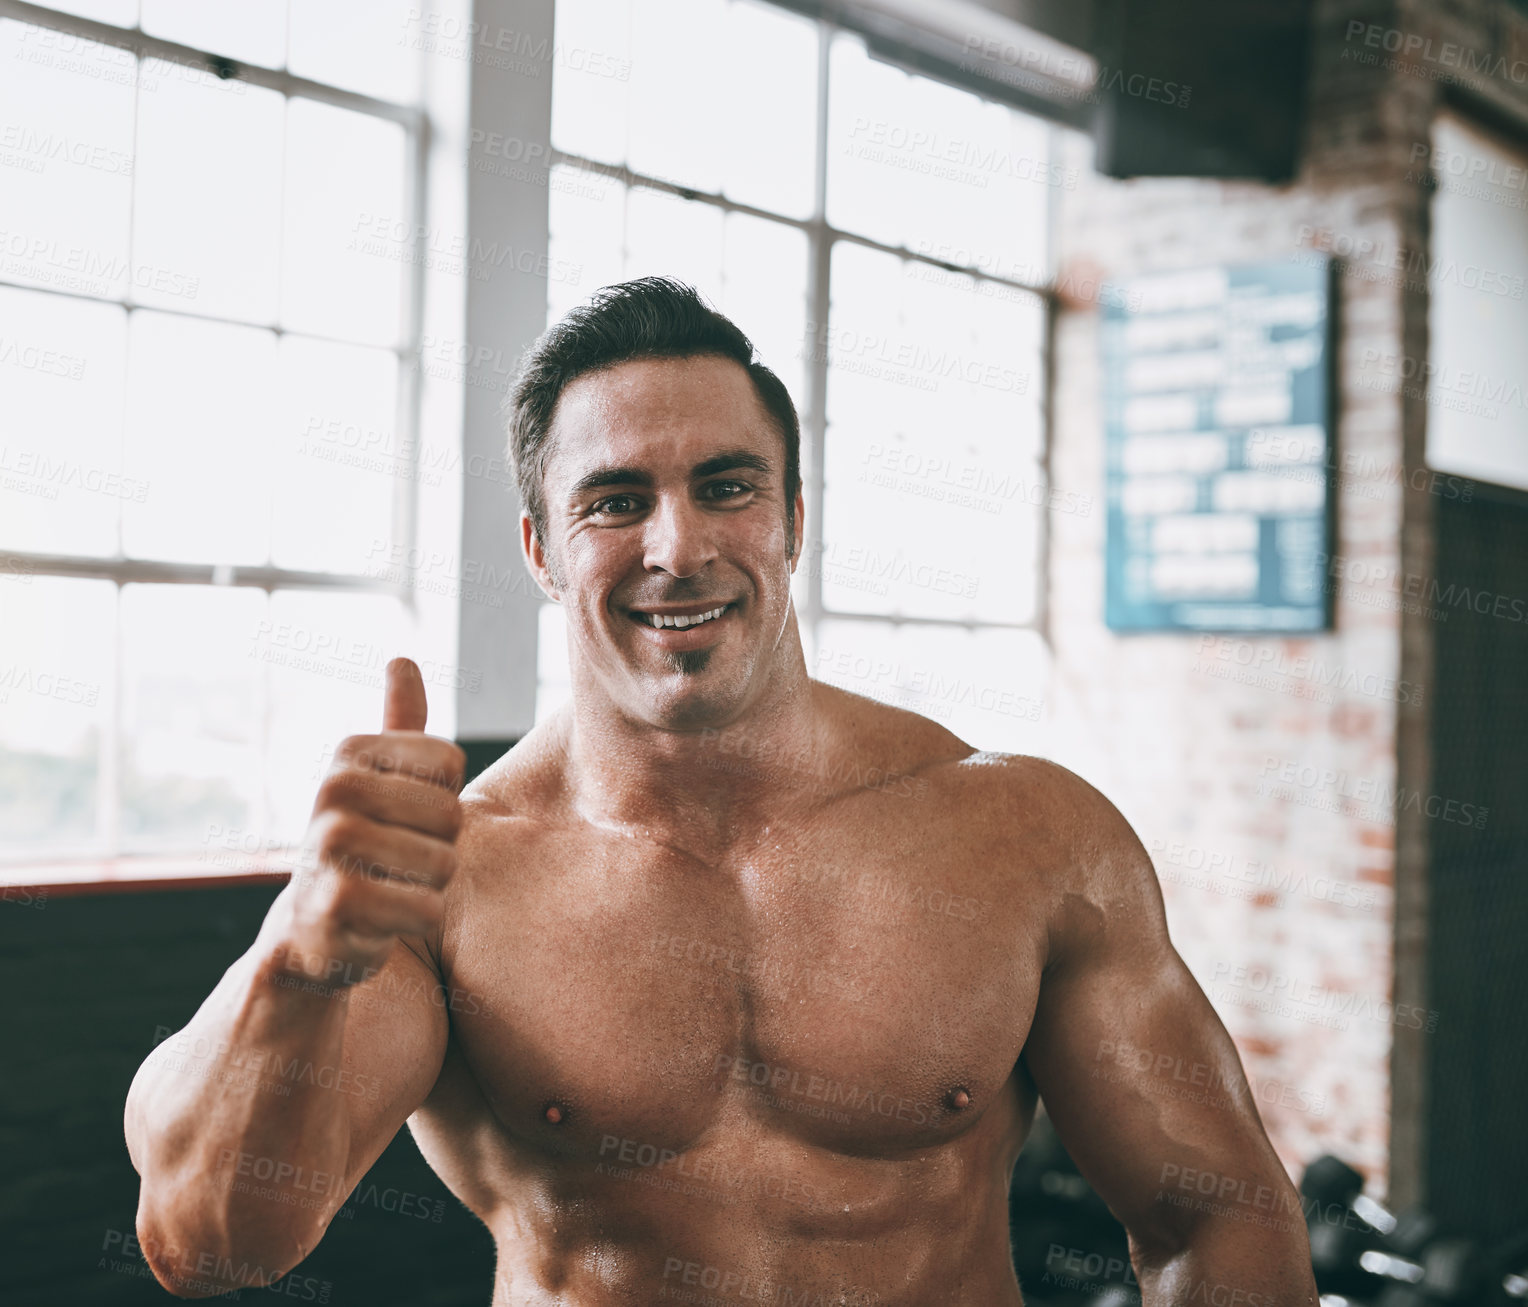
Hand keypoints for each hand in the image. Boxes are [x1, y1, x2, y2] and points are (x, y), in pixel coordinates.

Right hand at [280, 657, 465, 987]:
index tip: (404, 816)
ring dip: (429, 887)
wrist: (310, 927)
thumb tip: (402, 659)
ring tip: (390, 887)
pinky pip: (425, 908)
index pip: (449, 762)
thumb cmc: (365, 845)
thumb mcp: (380, 778)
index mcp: (351, 753)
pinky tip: (382, 921)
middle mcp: (334, 790)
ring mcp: (330, 845)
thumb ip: (401, 723)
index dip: (442, 798)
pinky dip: (418, 919)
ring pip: (442, 862)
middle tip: (396, 859)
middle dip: (439, 847)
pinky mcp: (335, 904)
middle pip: (450, 814)